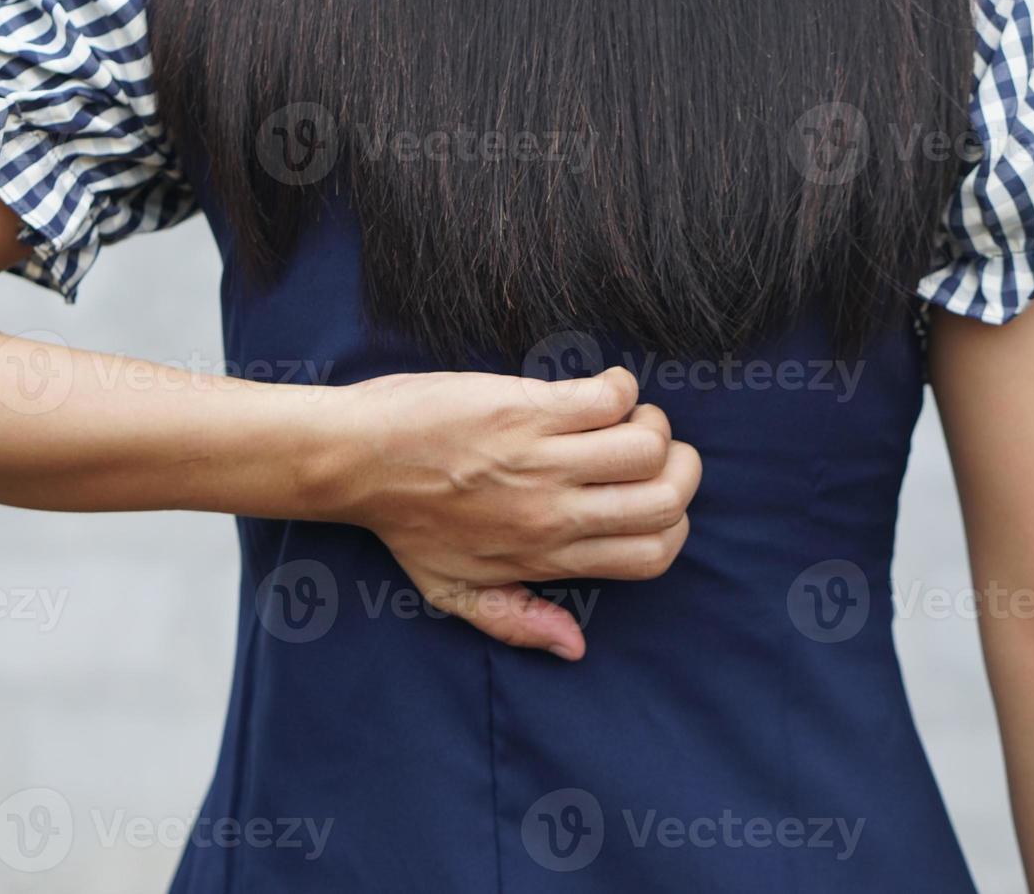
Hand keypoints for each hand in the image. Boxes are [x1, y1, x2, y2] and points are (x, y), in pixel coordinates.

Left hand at [335, 367, 699, 659]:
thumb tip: (576, 647)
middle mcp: (553, 513)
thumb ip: (516, 620)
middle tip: (650, 449)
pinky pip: (609, 396)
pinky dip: (620, 387)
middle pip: (665, 500)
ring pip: (647, 445)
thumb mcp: (451, 590)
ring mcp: (542, 459)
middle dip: (679, 469)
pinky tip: (599, 389)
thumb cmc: (400, 521)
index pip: (651, 554)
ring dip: (651, 423)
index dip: (673, 523)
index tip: (650, 495)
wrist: (355, 460)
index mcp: (544, 556)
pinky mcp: (527, 409)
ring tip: (623, 416)